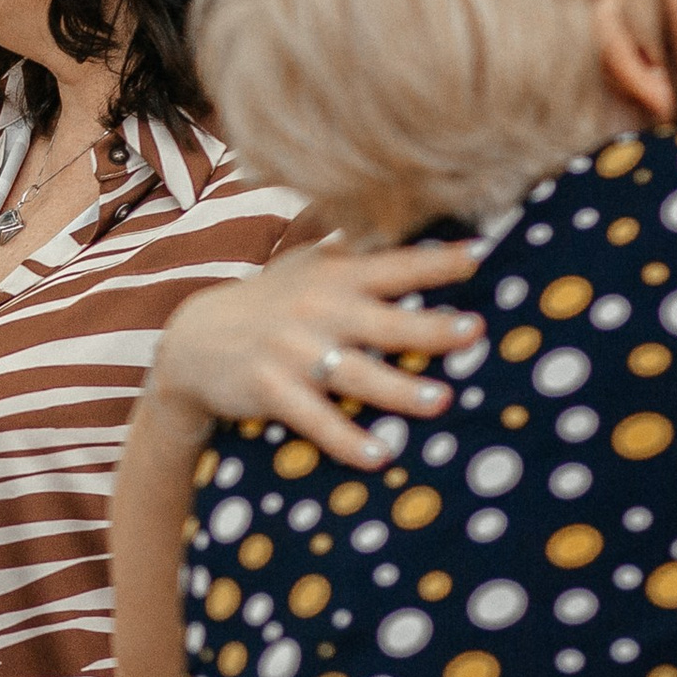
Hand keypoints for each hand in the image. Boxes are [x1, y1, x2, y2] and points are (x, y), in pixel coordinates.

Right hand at [150, 238, 484, 469]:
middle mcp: (317, 310)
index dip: (437, 260)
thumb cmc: (271, 302)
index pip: (394, 265)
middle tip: (474, 331)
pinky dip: (346, 440)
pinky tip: (380, 457)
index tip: (481, 255)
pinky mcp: (271, 390)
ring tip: (440, 401)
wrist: (194, 341)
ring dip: (398, 389)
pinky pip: (315, 418)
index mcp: (335, 276)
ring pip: (355, 373)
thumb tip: (417, 220)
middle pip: (382, 320)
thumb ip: (358, 250)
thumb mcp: (307, 265)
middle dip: (428, 327)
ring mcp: (293, 352)